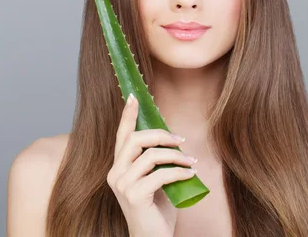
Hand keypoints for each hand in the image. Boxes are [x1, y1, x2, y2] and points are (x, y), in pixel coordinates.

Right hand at [106, 94, 197, 236]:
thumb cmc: (156, 210)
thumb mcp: (155, 180)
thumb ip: (155, 161)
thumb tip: (170, 138)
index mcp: (118, 167)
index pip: (121, 136)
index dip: (127, 115)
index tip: (134, 96)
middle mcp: (115, 174)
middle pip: (135, 139)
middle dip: (161, 135)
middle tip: (181, 140)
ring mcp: (122, 185)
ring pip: (150, 156)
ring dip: (176, 156)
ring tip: (191, 162)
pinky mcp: (133, 196)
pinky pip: (161, 174)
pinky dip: (179, 172)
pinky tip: (191, 174)